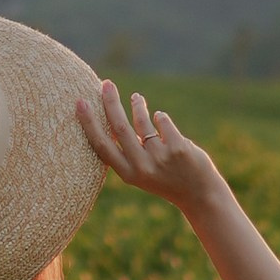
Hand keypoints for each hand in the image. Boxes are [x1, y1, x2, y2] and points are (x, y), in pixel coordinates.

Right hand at [76, 78, 220, 212]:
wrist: (200, 195)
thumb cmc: (167, 179)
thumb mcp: (142, 172)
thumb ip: (129, 151)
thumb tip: (114, 117)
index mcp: (128, 174)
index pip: (101, 145)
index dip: (89, 123)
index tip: (80, 102)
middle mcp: (141, 166)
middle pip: (119, 127)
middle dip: (110, 102)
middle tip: (106, 84)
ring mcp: (160, 157)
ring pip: (142, 121)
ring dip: (137, 105)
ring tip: (136, 98)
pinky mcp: (178, 148)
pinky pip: (163, 122)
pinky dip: (159, 117)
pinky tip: (159, 117)